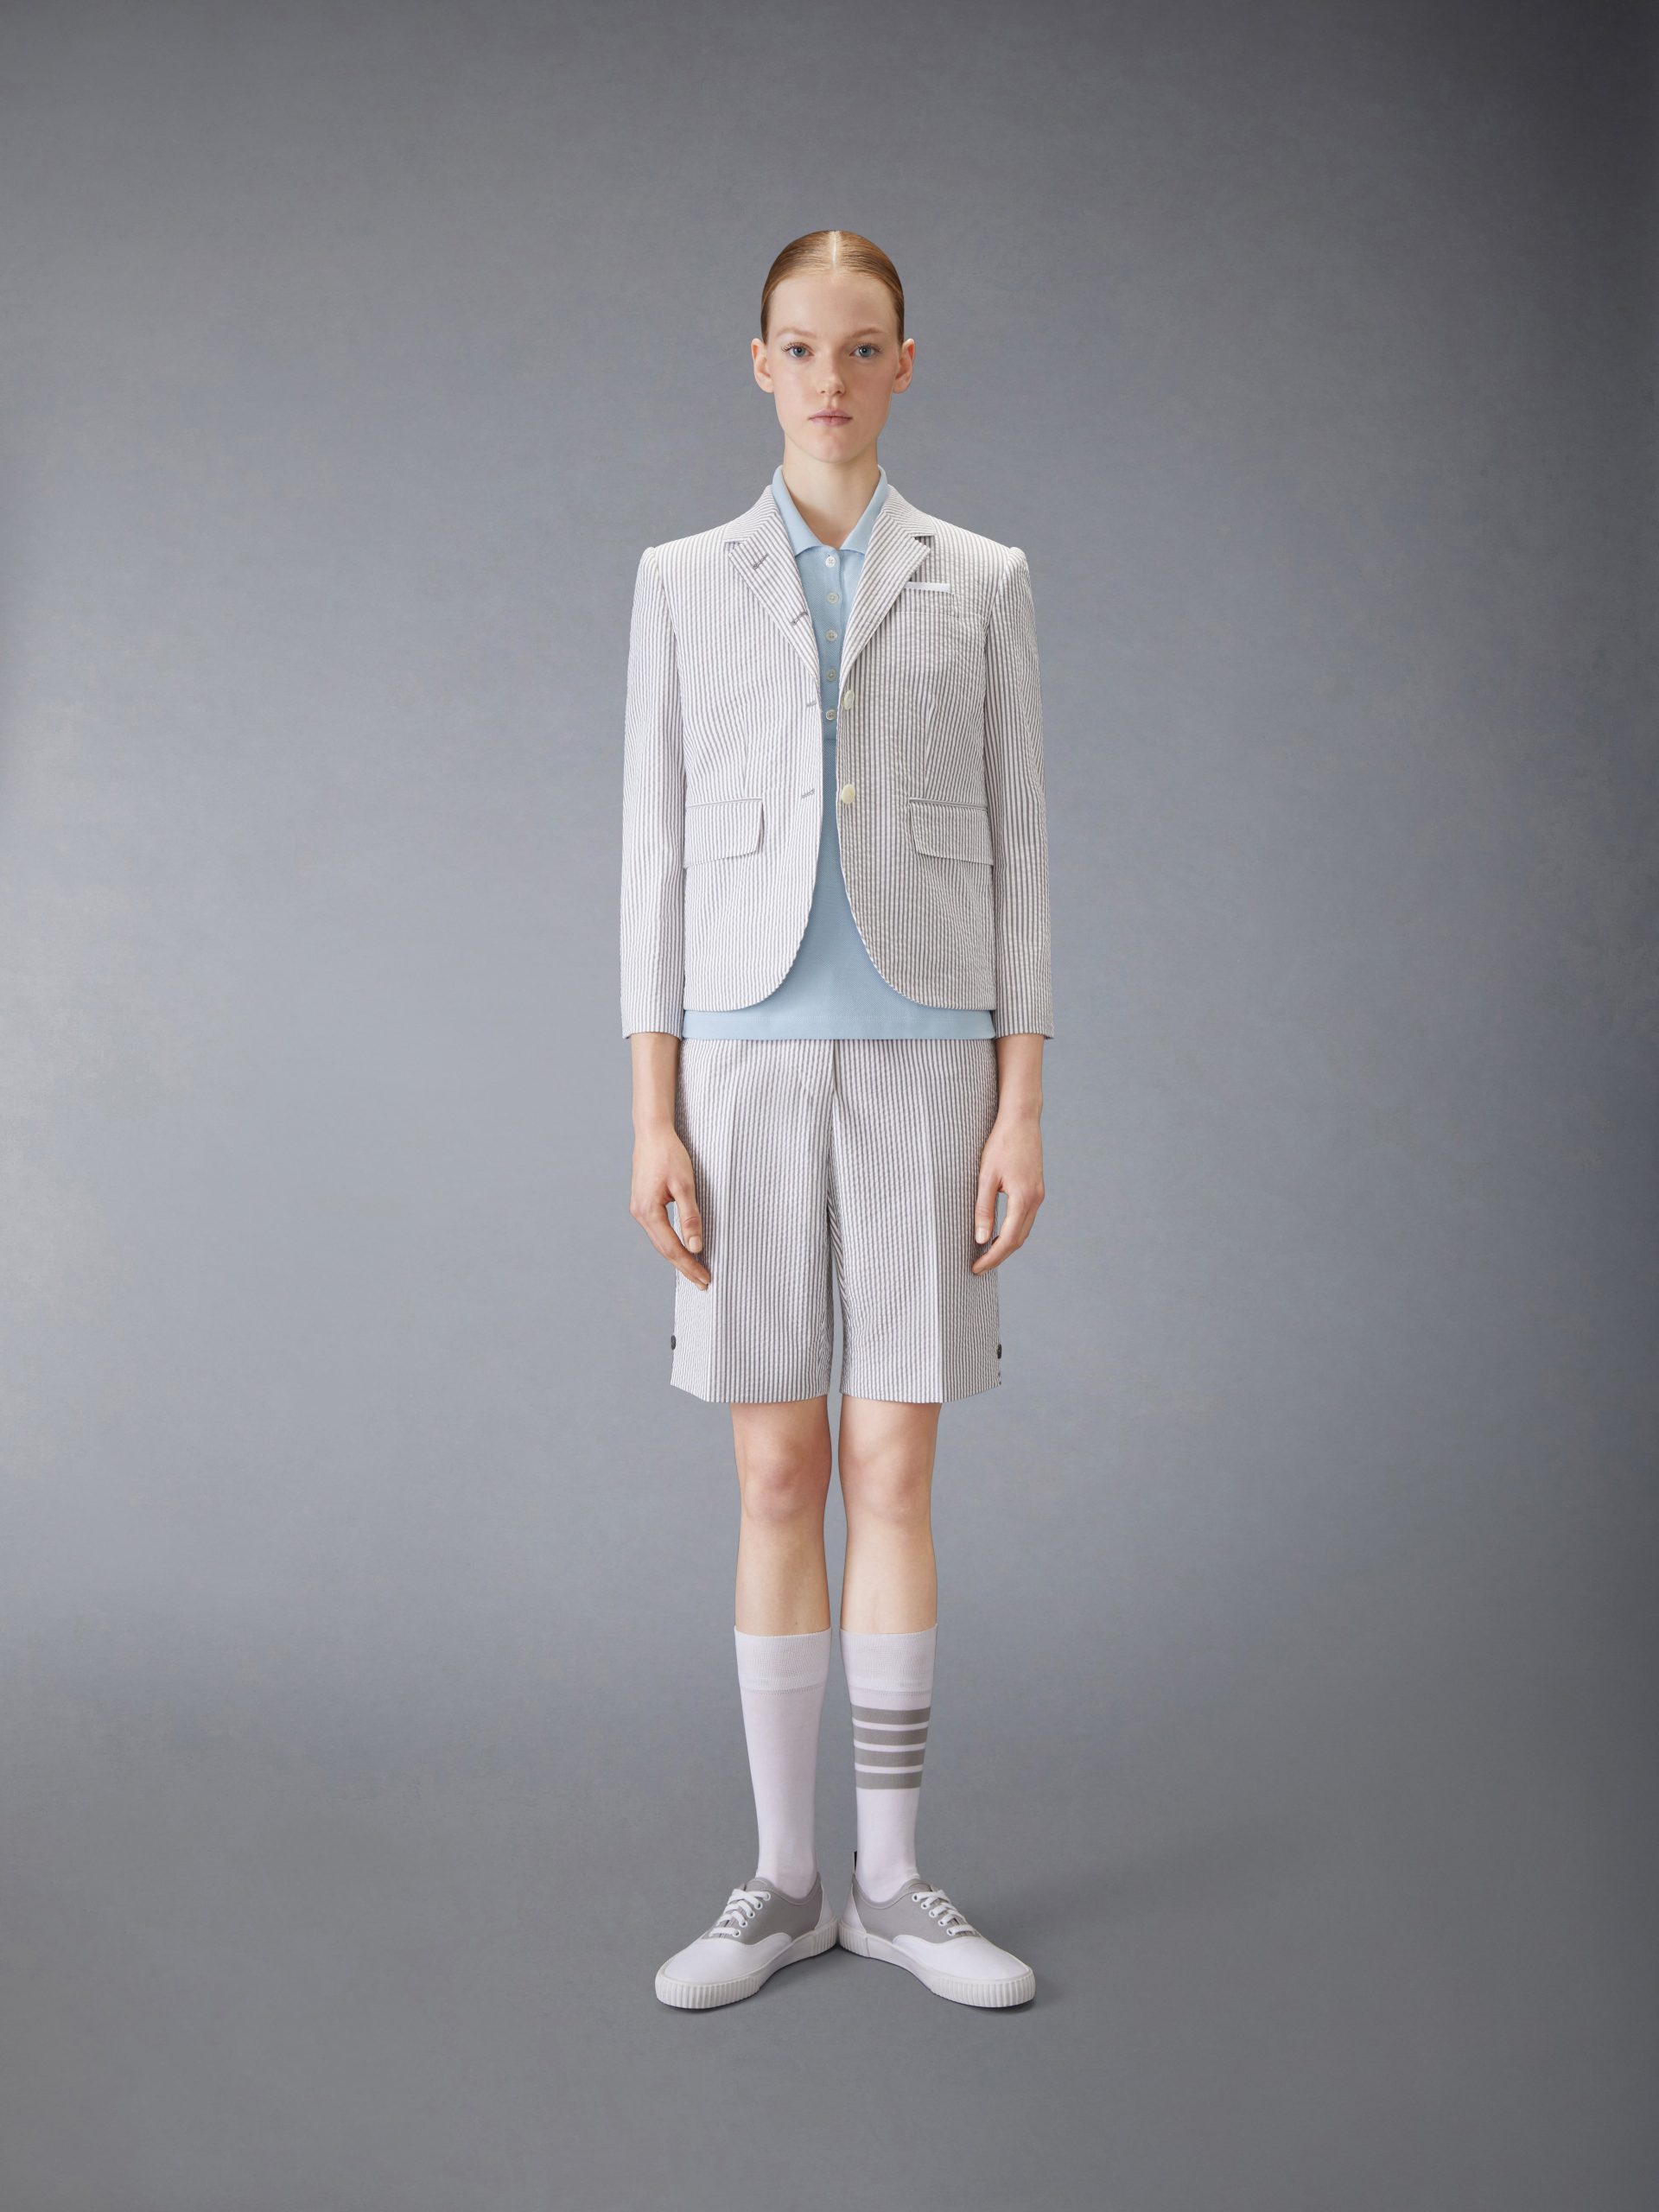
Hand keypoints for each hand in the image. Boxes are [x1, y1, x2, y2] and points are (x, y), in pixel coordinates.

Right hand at [630, 1124, 710, 1289]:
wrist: (652, 1133)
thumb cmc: (669, 1154)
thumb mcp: (685, 1184)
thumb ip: (690, 1216)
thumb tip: (696, 1247)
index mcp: (648, 1211)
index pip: (672, 1248)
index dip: (689, 1265)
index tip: (705, 1279)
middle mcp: (639, 1213)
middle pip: (664, 1249)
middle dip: (684, 1267)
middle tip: (703, 1282)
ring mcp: (639, 1208)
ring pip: (660, 1241)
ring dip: (677, 1256)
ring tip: (695, 1270)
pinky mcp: (643, 1203)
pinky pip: (658, 1230)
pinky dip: (670, 1243)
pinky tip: (681, 1247)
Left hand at [971, 1111, 1044, 1273]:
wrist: (1021, 1119)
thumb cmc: (1000, 1143)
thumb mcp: (985, 1176)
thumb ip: (983, 1208)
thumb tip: (981, 1239)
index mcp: (1023, 1199)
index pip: (1008, 1240)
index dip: (992, 1258)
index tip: (976, 1268)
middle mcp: (1035, 1199)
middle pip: (1019, 1239)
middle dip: (999, 1256)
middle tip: (979, 1266)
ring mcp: (1038, 1194)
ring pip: (1024, 1230)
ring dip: (1007, 1244)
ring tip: (986, 1254)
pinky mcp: (1036, 1187)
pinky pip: (1026, 1217)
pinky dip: (1013, 1230)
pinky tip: (999, 1232)